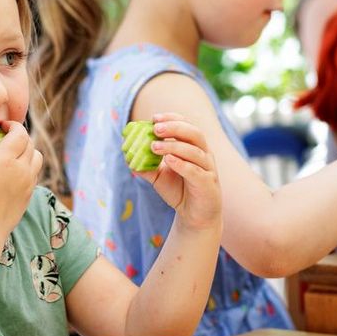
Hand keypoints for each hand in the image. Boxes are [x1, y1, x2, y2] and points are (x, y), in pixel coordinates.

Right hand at [0, 121, 42, 232]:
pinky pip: (35, 173)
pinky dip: (28, 166)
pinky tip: (13, 171)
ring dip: (27, 150)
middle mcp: (21, 170)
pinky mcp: (30, 194)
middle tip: (5, 138)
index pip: (19, 134)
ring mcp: (28, 183)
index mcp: (4, 161)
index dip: (13, 125)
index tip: (2, 126)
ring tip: (12, 153)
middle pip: (29, 143)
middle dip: (19, 136)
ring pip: (36, 157)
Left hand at [135, 113, 221, 230]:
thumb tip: (128, 157)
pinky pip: (196, 171)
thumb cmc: (179, 191)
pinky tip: (168, 161)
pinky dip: (182, 164)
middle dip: (174, 128)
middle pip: (194, 134)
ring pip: (194, 151)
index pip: (187, 125)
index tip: (154, 118)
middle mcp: (204, 154)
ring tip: (154, 146)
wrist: (195, 216)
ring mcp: (208, 169)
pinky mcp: (208, 184)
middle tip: (155, 128)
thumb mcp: (158, 177)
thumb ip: (145, 166)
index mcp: (194, 147)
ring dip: (174, 146)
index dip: (172, 119)